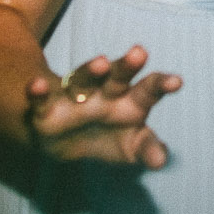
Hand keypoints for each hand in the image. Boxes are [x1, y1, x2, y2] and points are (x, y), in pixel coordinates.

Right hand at [21, 45, 180, 165]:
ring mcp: (75, 98)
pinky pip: (42, 99)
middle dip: (128, 65)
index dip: (161, 85)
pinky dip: (38, 91)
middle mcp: (105, 92)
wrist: (67, 142)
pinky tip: (37, 84)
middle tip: (140, 53)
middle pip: (118, 76)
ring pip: (83, 79)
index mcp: (130, 100)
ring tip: (101, 62)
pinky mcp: (47, 110)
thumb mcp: (132, 147)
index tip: (176, 82)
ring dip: (91, 69)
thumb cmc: (109, 137)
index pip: (148, 90)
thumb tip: (160, 160)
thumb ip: (147, 149)